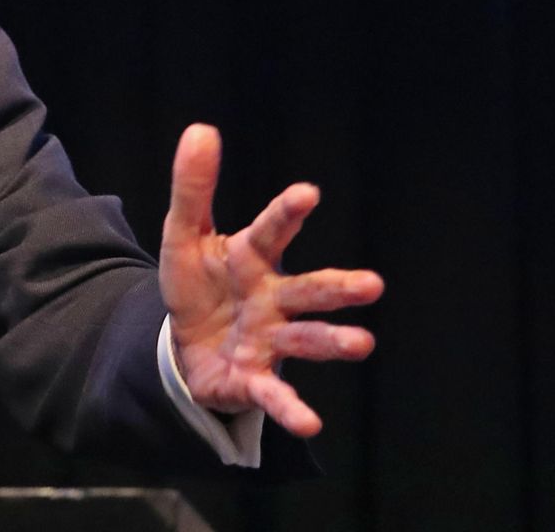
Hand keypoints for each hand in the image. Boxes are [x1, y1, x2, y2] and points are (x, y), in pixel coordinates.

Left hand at [160, 124, 383, 436]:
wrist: (186, 345)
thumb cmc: (198, 284)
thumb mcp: (183, 236)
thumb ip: (193, 188)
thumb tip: (200, 130)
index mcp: (253, 259)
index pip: (271, 231)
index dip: (287, 213)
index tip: (307, 193)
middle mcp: (273, 299)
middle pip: (308, 290)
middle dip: (337, 288)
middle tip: (371, 285)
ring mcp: (270, 340)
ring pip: (305, 340)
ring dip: (332, 343)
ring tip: (362, 344)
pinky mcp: (256, 379)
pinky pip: (275, 395)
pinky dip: (292, 409)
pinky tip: (311, 423)